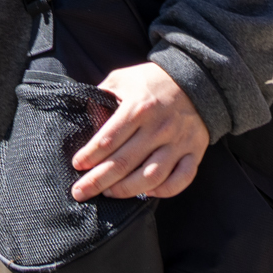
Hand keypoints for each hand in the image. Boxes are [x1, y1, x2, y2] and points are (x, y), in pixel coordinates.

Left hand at [70, 61, 209, 201]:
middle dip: (97, 181)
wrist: (195, 79)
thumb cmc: (151, 81)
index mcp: (138, 107)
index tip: (77, 165)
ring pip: (151, 177)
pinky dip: (164, 191)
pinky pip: (181, 179)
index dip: (89, 155)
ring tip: (109, 194)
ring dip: (126, 190)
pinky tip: (146, 192)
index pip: (108, 139)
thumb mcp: (122, 79)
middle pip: (124, 162)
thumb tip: (87, 118)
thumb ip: (102, 97)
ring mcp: (178, 142)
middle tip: (80, 192)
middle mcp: (159, 127)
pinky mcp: (194, 152)